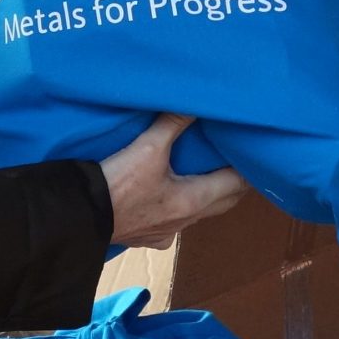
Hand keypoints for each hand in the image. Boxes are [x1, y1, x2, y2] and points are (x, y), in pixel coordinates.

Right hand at [101, 114, 246, 249]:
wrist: (81, 217)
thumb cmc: (118, 184)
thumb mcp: (148, 147)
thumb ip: (174, 122)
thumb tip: (195, 100)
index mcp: (193, 200)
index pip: (235, 184)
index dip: (248, 170)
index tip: (257, 156)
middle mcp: (185, 221)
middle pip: (222, 202)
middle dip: (234, 183)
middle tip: (241, 162)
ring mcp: (167, 232)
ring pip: (199, 214)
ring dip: (207, 196)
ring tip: (210, 176)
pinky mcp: (147, 238)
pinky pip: (173, 224)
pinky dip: (180, 210)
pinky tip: (170, 200)